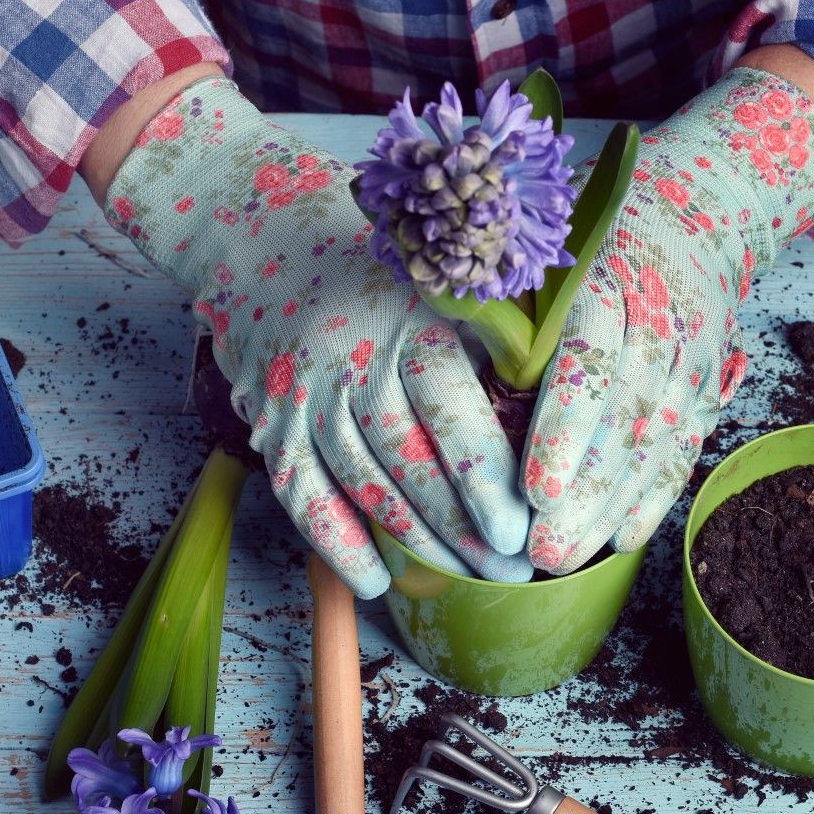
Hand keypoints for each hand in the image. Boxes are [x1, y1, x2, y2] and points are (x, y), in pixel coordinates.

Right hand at [104, 78, 530, 595]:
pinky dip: (337, 544)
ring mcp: (303, 397)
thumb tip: (559, 404)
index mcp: (407, 323)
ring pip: (362, 486)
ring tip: (469, 579)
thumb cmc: (377, 265)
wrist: (254, 231)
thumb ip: (495, 338)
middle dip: (462, 527)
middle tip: (512, 572)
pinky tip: (376, 582)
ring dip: (416, 544)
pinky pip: (301, 496)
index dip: (484, 477)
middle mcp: (350, 362)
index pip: (448, 411)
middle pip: (408, 461)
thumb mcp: (441, 281)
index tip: (522, 528)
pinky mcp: (269, 423)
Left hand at [523, 68, 813, 572]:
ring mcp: (691, 356)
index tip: (535, 486)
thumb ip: (506, 300)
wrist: (699, 212)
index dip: (566, 427)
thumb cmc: (591, 237)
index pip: (590, 358)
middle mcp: (660, 318)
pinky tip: (621, 540)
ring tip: (565, 558)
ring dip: (613, 507)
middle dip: (586, 490)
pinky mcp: (708, 386)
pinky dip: (655, 497)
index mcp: (608, 276)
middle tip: (541, 548)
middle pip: (626, 415)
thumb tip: (447, 359)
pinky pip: (684, 448)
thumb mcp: (548, 246)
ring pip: (656, 440)